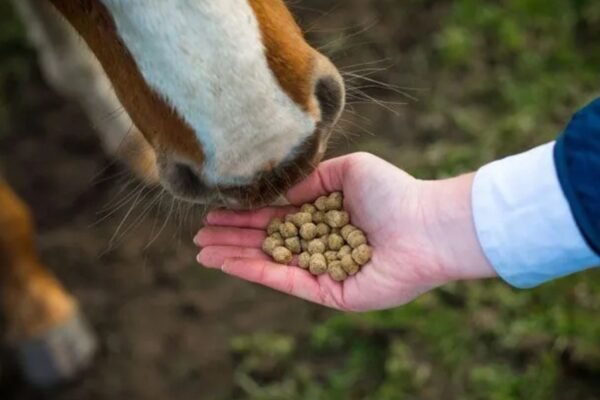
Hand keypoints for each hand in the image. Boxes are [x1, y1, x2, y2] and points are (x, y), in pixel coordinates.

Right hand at [194, 153, 495, 311]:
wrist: (425, 223)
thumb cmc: (393, 191)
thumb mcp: (347, 170)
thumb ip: (311, 180)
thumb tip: (279, 192)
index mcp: (326, 217)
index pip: (277, 218)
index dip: (247, 216)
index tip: (217, 212)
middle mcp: (322, 244)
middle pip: (268, 242)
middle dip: (233, 238)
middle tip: (199, 236)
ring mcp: (324, 270)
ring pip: (271, 262)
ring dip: (235, 256)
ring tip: (203, 251)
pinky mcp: (330, 292)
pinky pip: (286, 281)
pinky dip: (256, 271)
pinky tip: (228, 262)